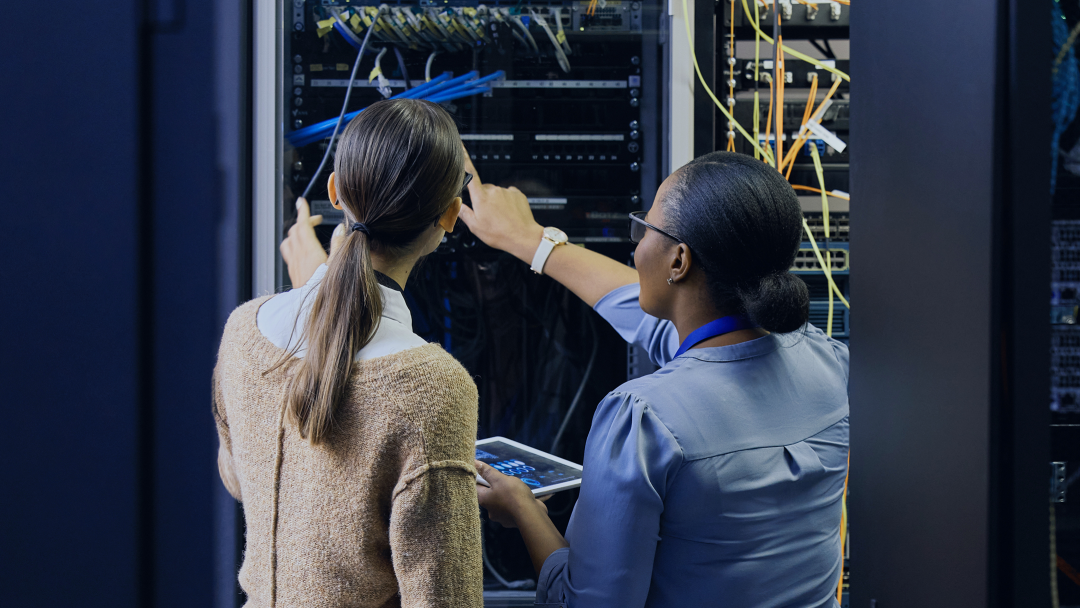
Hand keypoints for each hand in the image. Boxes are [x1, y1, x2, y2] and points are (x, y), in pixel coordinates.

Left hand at [280, 197, 342, 286]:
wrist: (314, 309)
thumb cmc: (327, 289)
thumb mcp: (338, 264)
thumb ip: (339, 244)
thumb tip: (340, 229)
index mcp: (309, 251)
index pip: (302, 225)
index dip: (302, 211)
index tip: (302, 202)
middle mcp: (298, 257)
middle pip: (294, 231)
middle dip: (302, 221)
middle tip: (314, 219)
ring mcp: (294, 266)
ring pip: (288, 241)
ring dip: (295, 233)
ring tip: (304, 232)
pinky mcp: (293, 274)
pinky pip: (288, 253)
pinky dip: (293, 245)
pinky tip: (300, 251)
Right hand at [457, 146, 544, 261]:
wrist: (523, 236)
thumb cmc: (500, 234)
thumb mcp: (476, 227)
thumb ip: (463, 213)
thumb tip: (455, 205)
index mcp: (481, 197)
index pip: (470, 174)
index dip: (464, 159)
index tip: (461, 146)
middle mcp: (494, 191)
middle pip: (483, 189)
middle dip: (483, 198)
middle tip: (487, 215)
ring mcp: (506, 191)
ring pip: (496, 193)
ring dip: (496, 201)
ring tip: (499, 217)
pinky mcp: (517, 193)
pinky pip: (508, 194)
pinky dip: (506, 201)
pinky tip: (508, 213)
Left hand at [475, 460, 548, 528]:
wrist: (531, 514)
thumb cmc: (513, 495)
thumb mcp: (500, 479)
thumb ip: (487, 472)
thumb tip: (474, 463)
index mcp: (483, 500)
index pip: (476, 486)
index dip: (480, 477)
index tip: (487, 472)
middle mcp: (489, 510)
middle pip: (488, 494)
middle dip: (495, 486)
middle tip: (504, 480)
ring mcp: (501, 517)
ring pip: (500, 501)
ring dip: (505, 495)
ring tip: (515, 488)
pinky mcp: (511, 520)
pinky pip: (510, 508)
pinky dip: (513, 503)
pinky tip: (520, 498)